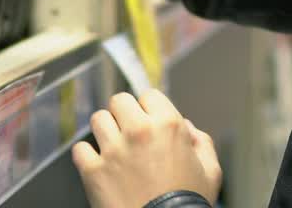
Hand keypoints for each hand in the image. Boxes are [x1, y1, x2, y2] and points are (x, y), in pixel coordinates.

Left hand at [72, 90, 221, 207]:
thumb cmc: (188, 205)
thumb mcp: (210, 172)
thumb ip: (202, 143)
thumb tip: (188, 129)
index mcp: (168, 125)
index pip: (149, 95)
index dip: (150, 110)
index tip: (149, 122)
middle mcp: (138, 131)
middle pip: (119, 101)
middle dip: (124, 115)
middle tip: (129, 132)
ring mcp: (113, 150)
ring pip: (98, 119)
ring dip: (105, 131)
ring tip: (113, 148)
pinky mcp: (93, 171)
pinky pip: (80, 149)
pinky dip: (86, 156)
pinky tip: (98, 166)